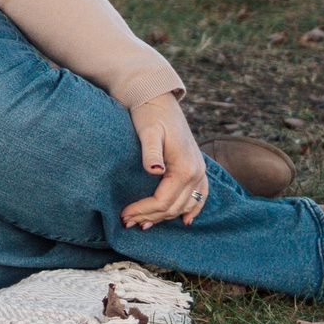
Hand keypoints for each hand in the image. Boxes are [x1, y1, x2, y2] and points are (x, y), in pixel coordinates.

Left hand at [121, 91, 208, 228]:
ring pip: (184, 205)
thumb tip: (155, 170)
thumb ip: (151, 151)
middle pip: (173, 207)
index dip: (143, 210)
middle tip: (126, 222)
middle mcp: (197, 172)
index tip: (124, 215)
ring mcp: (200, 171)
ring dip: (164, 217)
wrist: (159, 99)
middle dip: (149, 217)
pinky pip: (200, 196)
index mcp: (185, 167)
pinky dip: (193, 210)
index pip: (163, 201)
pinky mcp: (197, 168)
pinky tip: (185, 221)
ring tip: (143, 224)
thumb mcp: (148, 130)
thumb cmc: (149, 114)